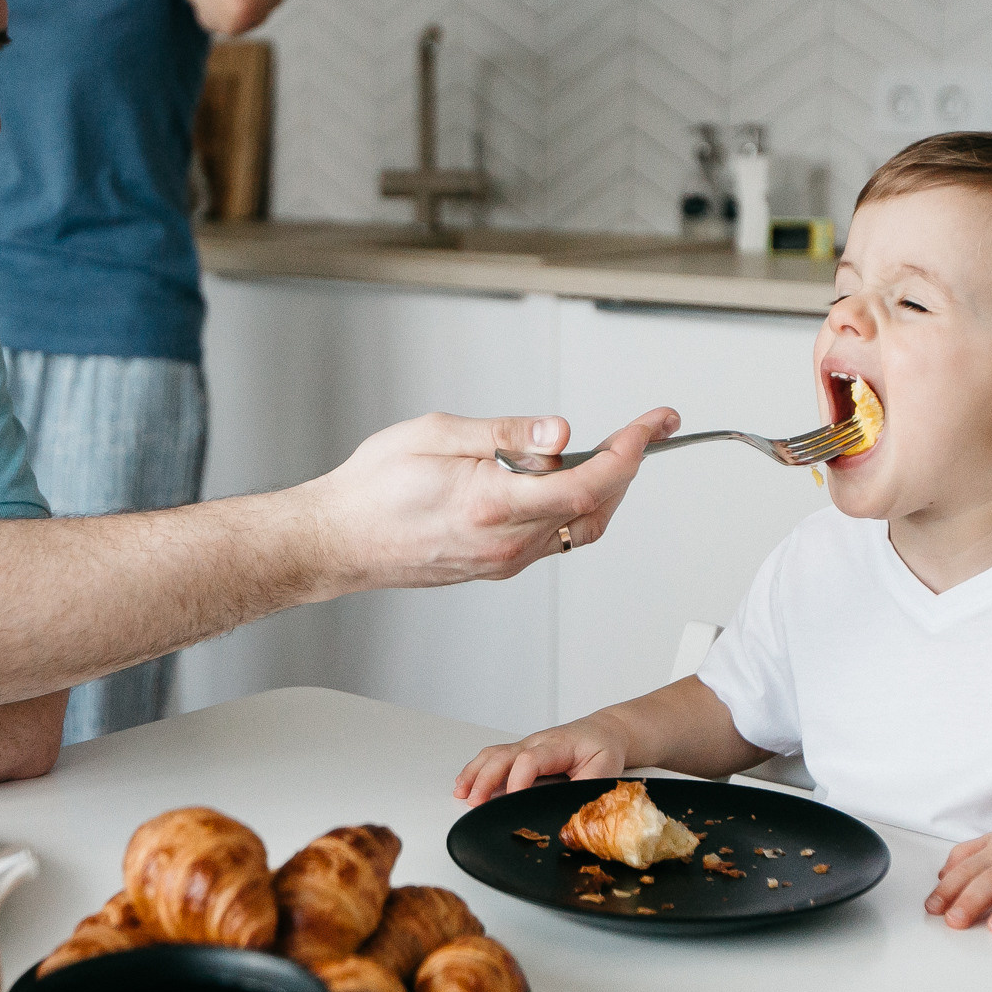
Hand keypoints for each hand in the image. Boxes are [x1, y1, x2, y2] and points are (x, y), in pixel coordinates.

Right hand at [308, 406, 677, 593]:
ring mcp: (503, 560)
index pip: (587, 482)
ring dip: (603, 488)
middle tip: (645, 431)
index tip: (654, 425)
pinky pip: (552, 538)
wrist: (338, 540)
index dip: (630, 451)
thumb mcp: (438, 434)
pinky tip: (559, 478)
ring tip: (607, 449)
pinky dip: (572, 507)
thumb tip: (560, 432)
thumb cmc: (373, 487)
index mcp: (493, 505)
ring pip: (577, 527)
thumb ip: (506, 434)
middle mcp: (505, 543)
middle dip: (628, 466)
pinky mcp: (496, 566)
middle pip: (595, 508)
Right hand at [454, 718, 630, 805]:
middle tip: (476, 802)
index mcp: (556, 746)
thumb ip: (588, 785)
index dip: (518, 780)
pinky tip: (465, 783)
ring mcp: (525, 746)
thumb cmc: (603, 747)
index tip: (513, 800)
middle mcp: (536, 743)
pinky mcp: (520, 753)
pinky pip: (493, 757)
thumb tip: (570, 807)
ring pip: (493, 754)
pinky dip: (476, 770)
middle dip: (486, 779)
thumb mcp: (606, 766)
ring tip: (461, 793)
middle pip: (503, 755)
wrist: (603, 730)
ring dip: (475, 773)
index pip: (530, 759)